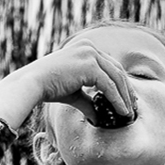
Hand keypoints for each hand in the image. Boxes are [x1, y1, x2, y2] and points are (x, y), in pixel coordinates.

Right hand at [0, 40, 134, 130]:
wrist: (32, 83)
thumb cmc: (47, 88)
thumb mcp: (73, 93)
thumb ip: (88, 100)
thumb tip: (98, 117)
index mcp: (85, 48)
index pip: (109, 64)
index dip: (120, 82)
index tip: (126, 97)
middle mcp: (89, 47)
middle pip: (116, 69)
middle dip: (126, 88)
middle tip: (132, 105)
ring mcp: (90, 53)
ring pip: (116, 77)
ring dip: (124, 96)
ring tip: (128, 112)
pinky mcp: (90, 65)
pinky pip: (109, 85)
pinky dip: (117, 99)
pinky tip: (121, 111)